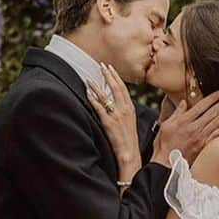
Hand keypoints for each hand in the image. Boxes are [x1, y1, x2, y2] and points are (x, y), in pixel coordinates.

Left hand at [87, 64, 139, 181]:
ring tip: (90, 78)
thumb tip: (116, 103)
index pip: (122, 88)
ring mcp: (116, 116)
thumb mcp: (129, 122)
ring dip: (97, 86)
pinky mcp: (109, 123)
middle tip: (101, 65)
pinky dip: (93, 100)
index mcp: (130, 108)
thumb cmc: (129, 139)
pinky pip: (100, 108)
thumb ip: (124, 111)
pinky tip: (88, 93)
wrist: (129, 153)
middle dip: (108, 75)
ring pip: (106, 96)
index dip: (115, 76)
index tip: (109, 68)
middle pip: (115, 88)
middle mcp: (124, 110)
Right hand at [152, 90, 218, 166]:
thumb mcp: (165, 125)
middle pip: (212, 113)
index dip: (213, 98)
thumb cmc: (164, 145)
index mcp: (184, 121)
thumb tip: (183, 103)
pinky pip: (215, 134)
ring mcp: (200, 137)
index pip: (202, 106)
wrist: (166, 164)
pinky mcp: (203, 145)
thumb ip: (176, 113)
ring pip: (216, 122)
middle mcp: (194, 128)